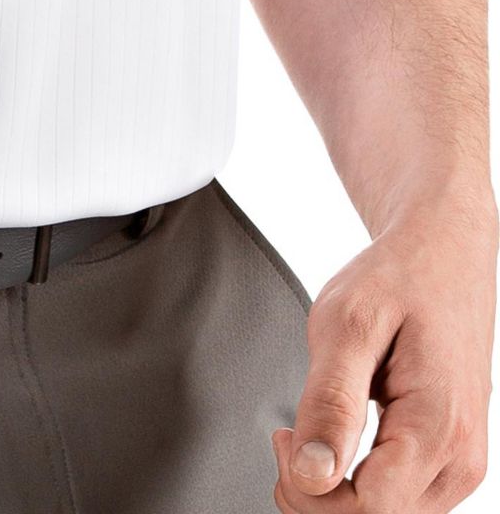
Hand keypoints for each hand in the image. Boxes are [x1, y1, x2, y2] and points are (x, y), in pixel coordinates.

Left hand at [272, 193, 496, 510]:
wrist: (443, 255)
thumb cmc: (398, 279)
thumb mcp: (347, 323)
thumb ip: (328, 403)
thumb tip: (311, 475)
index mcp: (438, 427)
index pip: (371, 510)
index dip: (313, 490)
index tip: (284, 437)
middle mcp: (459, 460)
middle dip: (318, 496)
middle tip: (286, 437)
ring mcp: (459, 465)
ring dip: (336, 494)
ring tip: (309, 435)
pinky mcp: (448, 461)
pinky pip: (400, 501)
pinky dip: (357, 486)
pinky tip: (335, 444)